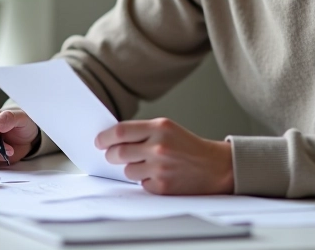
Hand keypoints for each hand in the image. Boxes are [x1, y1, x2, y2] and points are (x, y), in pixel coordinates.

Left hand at [95, 117, 233, 194]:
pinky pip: (140, 184)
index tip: (98, 141)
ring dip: (132, 168)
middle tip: (113, 155)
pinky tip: (160, 175)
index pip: (121, 131)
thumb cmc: (188, 146)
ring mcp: (161, 168)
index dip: (105, 137)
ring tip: (148, 165)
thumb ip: (142, 132)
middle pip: (118, 152)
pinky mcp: (163, 187)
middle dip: (112, 155)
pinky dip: (146, 181)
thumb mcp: (168, 129)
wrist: (215, 166)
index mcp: (160, 127)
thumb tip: (111, 140)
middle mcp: (159, 146)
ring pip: (127, 170)